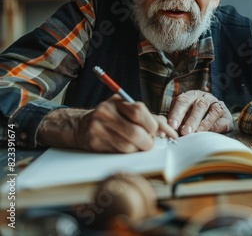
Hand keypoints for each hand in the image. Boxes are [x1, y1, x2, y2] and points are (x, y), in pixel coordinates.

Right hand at [38, 95, 177, 152]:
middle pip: (136, 131)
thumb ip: (149, 117)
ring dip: (138, 148)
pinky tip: (126, 146)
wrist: (81, 126)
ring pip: (129, 145)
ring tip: (137, 144)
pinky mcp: (94, 141)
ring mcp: (98, 127)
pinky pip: (119, 151)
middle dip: (148, 140)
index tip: (161, 133)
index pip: (140, 111)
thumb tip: (169, 129)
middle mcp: (106, 112)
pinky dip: (128, 152)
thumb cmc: (112, 118)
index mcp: (117, 101)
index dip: (154, 125)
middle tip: (150, 142)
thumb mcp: (128, 111)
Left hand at [168, 90, 232, 134]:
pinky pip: (223, 121)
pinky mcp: (227, 117)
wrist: (214, 119)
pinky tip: (209, 134)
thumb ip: (175, 121)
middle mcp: (205, 98)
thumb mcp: (182, 116)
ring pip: (213, 111)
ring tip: (196, 134)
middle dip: (191, 120)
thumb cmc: (192, 117)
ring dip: (204, 124)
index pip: (183, 101)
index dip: (177, 113)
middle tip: (184, 132)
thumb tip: (164, 131)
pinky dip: (216, 128)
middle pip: (199, 105)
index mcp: (191, 96)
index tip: (172, 126)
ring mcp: (218, 106)